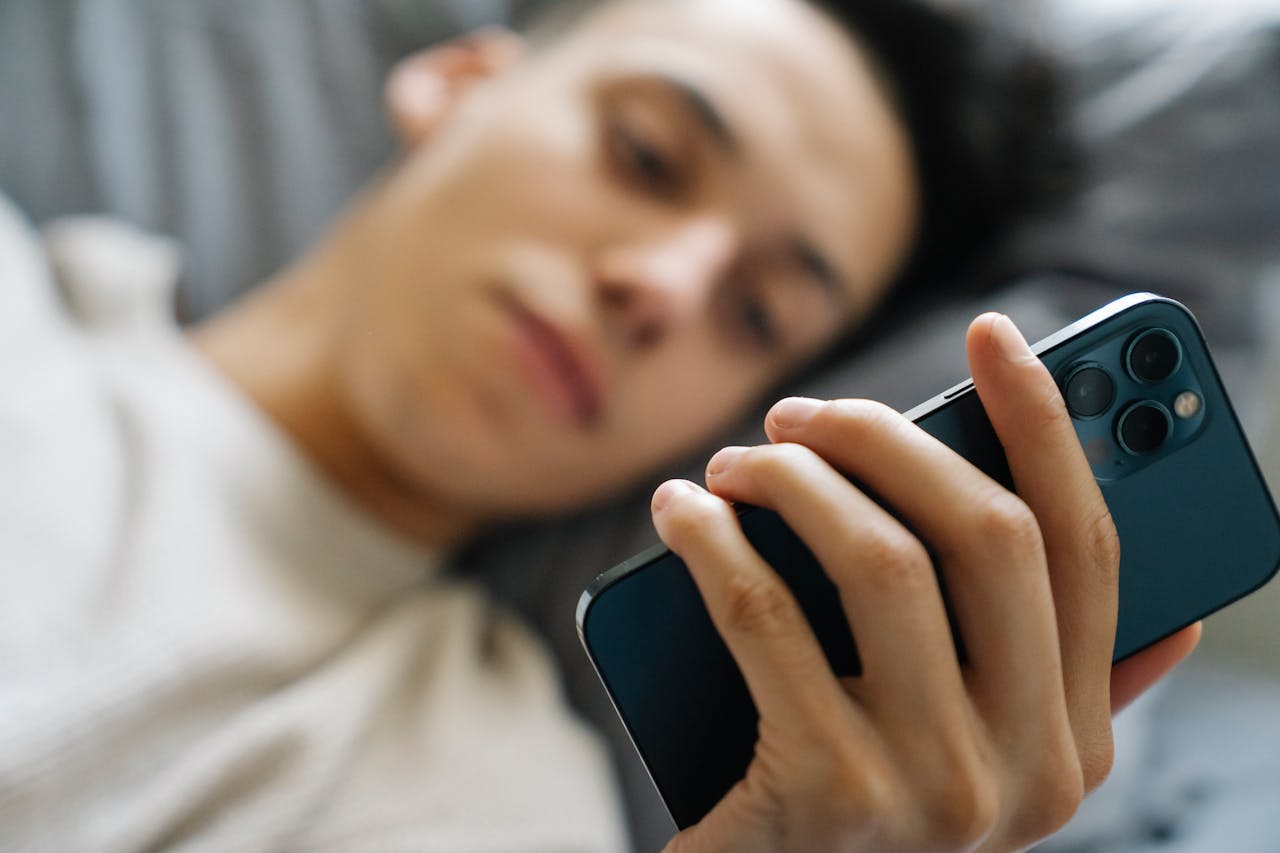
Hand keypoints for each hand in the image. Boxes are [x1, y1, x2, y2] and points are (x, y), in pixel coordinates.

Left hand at [651, 313, 1199, 852]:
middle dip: (884, 440)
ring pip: (878, 558)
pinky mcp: (828, 792)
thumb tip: (1169, 623)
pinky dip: (712, 539)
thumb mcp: (966, 757)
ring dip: (791, 479)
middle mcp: (1029, 771)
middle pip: (987, 535)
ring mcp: (934, 787)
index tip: (994, 334)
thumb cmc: (846, 805)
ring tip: (735, 463)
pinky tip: (680, 510)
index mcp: (1074, 743)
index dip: (1047, 427)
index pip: (1088, 551)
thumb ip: (1050, 692)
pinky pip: (762, 613)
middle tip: (797, 415)